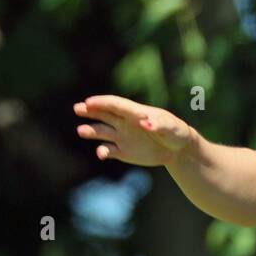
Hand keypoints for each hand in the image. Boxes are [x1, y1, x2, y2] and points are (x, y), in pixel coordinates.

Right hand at [73, 95, 195, 166]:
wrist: (177, 149)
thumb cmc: (176, 132)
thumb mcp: (171, 128)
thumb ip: (158, 125)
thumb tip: (145, 122)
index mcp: (136, 113)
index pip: (116, 105)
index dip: (102, 102)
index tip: (89, 102)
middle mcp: (125, 122)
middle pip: (104, 114)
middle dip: (90, 111)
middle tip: (78, 108)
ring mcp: (122, 136)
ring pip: (102, 132)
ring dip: (91, 131)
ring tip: (81, 131)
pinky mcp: (122, 151)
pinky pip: (108, 150)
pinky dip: (103, 151)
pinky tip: (101, 154)